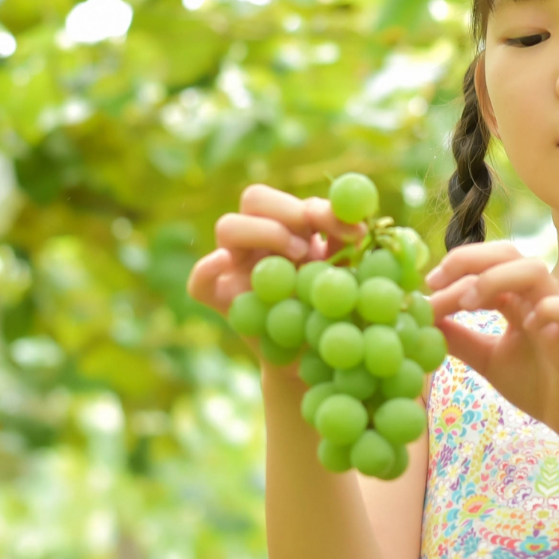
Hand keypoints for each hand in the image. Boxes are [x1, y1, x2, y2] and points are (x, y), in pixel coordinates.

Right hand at [187, 184, 365, 375]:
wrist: (318, 359)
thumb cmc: (335, 309)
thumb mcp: (347, 274)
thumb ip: (349, 246)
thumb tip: (359, 223)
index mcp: (291, 226)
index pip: (298, 200)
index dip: (322, 208)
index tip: (356, 231)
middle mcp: (259, 239)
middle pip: (256, 199)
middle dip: (289, 211)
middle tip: (316, 241)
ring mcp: (236, 267)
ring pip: (227, 226)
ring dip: (265, 232)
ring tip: (299, 257)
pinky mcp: (222, 300)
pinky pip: (198, 281)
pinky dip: (207, 268)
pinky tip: (224, 262)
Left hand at [425, 241, 558, 451]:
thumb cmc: (536, 382)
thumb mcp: (487, 359)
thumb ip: (459, 340)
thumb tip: (422, 321)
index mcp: (516, 298)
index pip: (485, 264)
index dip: (454, 268)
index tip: (425, 287)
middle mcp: (537, 295)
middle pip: (508, 253)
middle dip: (469, 259)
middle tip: (437, 281)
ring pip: (535, 269)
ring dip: (497, 279)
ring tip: (469, 304)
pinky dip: (548, 309)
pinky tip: (527, 326)